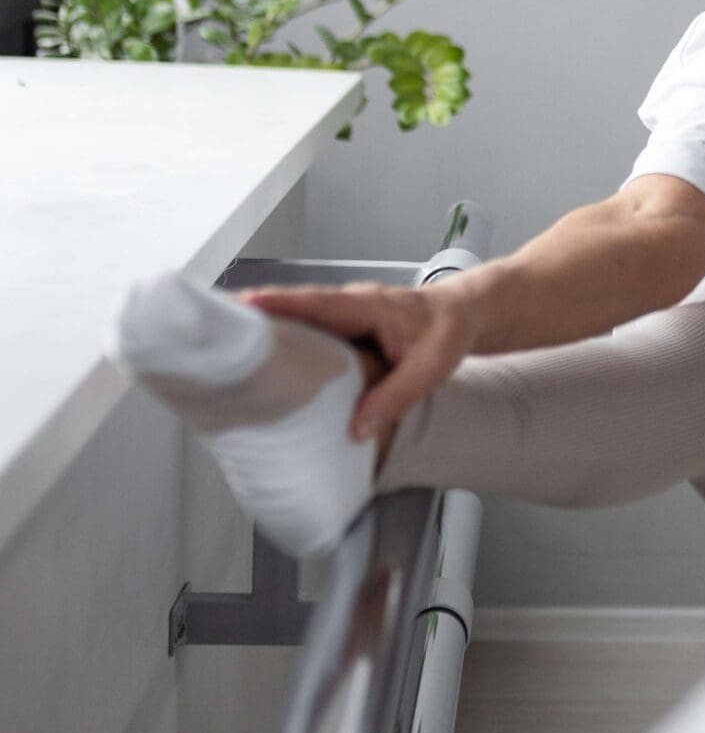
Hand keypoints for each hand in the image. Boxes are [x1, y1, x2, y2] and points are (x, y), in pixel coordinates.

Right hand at [239, 280, 478, 441]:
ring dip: (262, 329)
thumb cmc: (451, 330)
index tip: (238, 307)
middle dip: (251, 315)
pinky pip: (309, 331)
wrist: (467, 313)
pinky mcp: (344, 328)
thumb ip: (394, 397)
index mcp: (366, 305)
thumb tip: (355, 430)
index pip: (313, 302)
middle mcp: (349, 304)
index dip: (275, 305)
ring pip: (297, 318)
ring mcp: (344, 314)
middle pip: (292, 307)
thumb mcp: (432, 367)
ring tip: (222, 349)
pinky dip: (284, 341)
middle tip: (209, 329)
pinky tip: (265, 363)